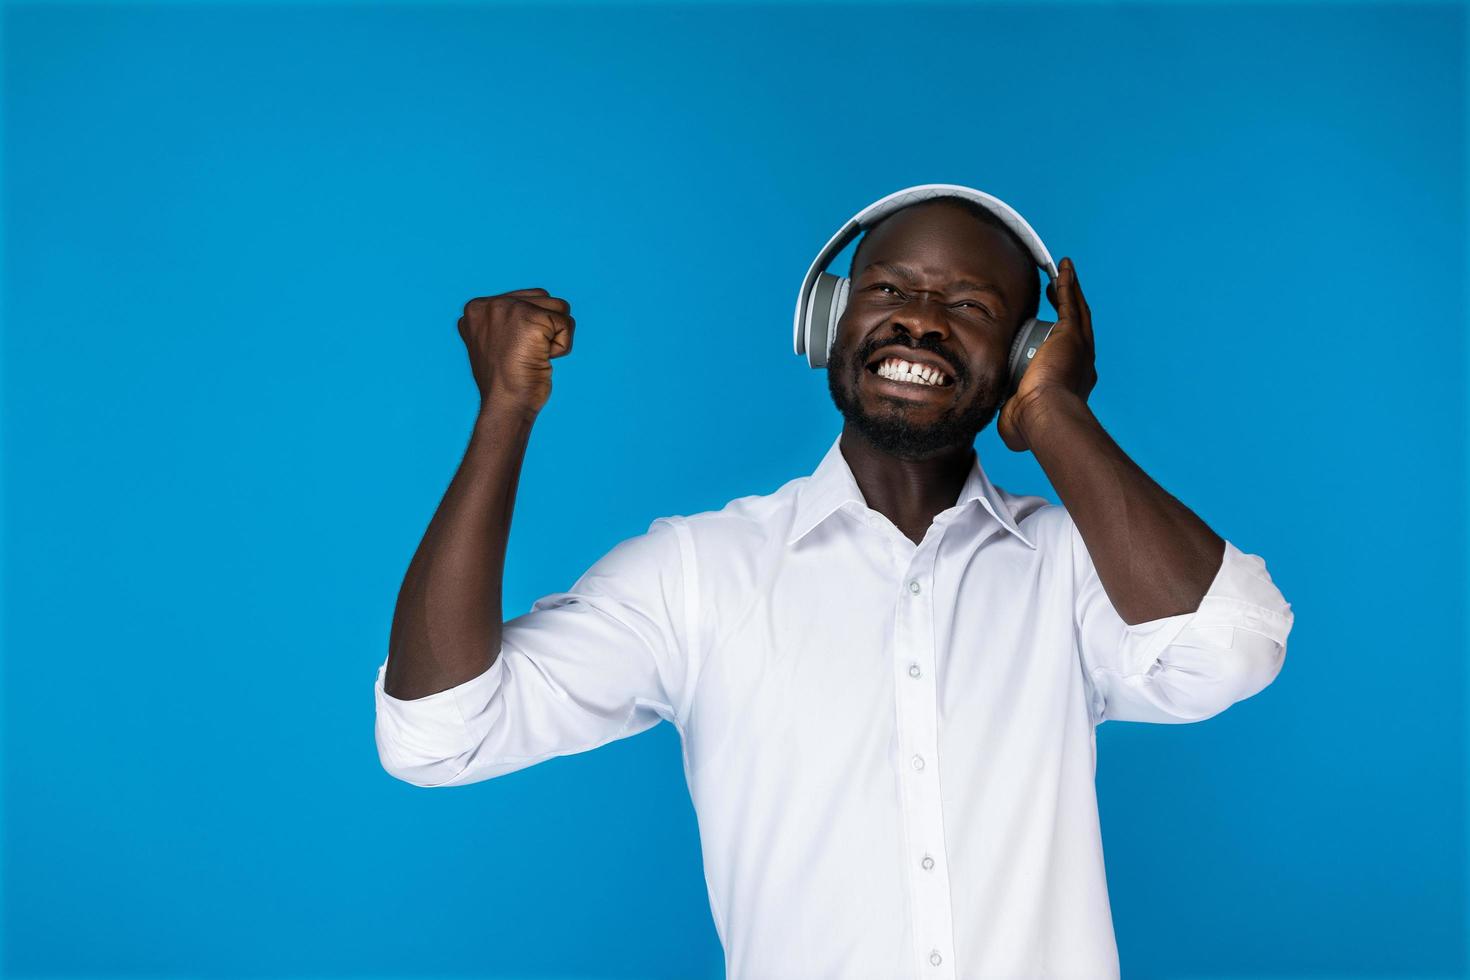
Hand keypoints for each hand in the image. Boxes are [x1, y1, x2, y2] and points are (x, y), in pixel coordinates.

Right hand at [458, 287, 574, 416]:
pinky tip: (542, 359)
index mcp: (476, 308)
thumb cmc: (504, 382)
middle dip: (546, 328)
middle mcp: (490, 303)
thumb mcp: (494, 343)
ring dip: (555, 336)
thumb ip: (506, 320)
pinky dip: (563, 346)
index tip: (513, 351)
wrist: (505, 404)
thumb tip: (532, 307)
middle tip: (525, 354)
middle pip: (545, 298)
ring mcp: (509, 308)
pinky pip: (567, 324)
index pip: (527, 298)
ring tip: (533, 356)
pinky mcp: (530, 318)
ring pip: (559, 307)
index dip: (532, 328)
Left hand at [998, 256, 1096, 452]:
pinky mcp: (1071, 335)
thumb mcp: (1020, 421)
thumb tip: (1007, 418)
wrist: (1044, 415)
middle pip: (1076, 327)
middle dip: (1070, 308)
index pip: (1067, 355)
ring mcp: (1080, 347)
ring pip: (1077, 311)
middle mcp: (1082, 363)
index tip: (1049, 330)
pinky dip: (1067, 284)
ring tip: (1062, 274)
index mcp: (1072, 383)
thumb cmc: (1032, 426)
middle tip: (1058, 293)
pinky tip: (1062, 268)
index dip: (1060, 339)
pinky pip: (1070, 303)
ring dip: (1070, 291)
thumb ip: (1014, 415)